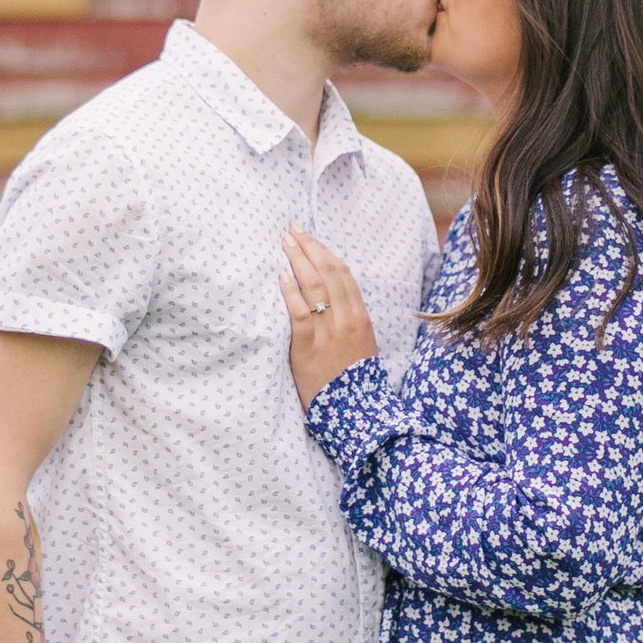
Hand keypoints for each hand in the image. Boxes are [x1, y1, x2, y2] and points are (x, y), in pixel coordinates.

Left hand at [279, 227, 377, 411]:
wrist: (355, 413)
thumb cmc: (354, 380)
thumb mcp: (361, 344)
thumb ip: (349, 320)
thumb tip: (331, 297)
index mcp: (360, 316)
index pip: (342, 273)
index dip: (324, 251)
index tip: (309, 235)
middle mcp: (347, 319)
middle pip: (328, 272)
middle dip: (308, 247)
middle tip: (292, 229)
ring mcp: (329, 333)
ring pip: (314, 286)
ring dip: (297, 260)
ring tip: (284, 243)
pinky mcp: (309, 348)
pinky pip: (300, 314)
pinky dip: (290, 292)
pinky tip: (281, 277)